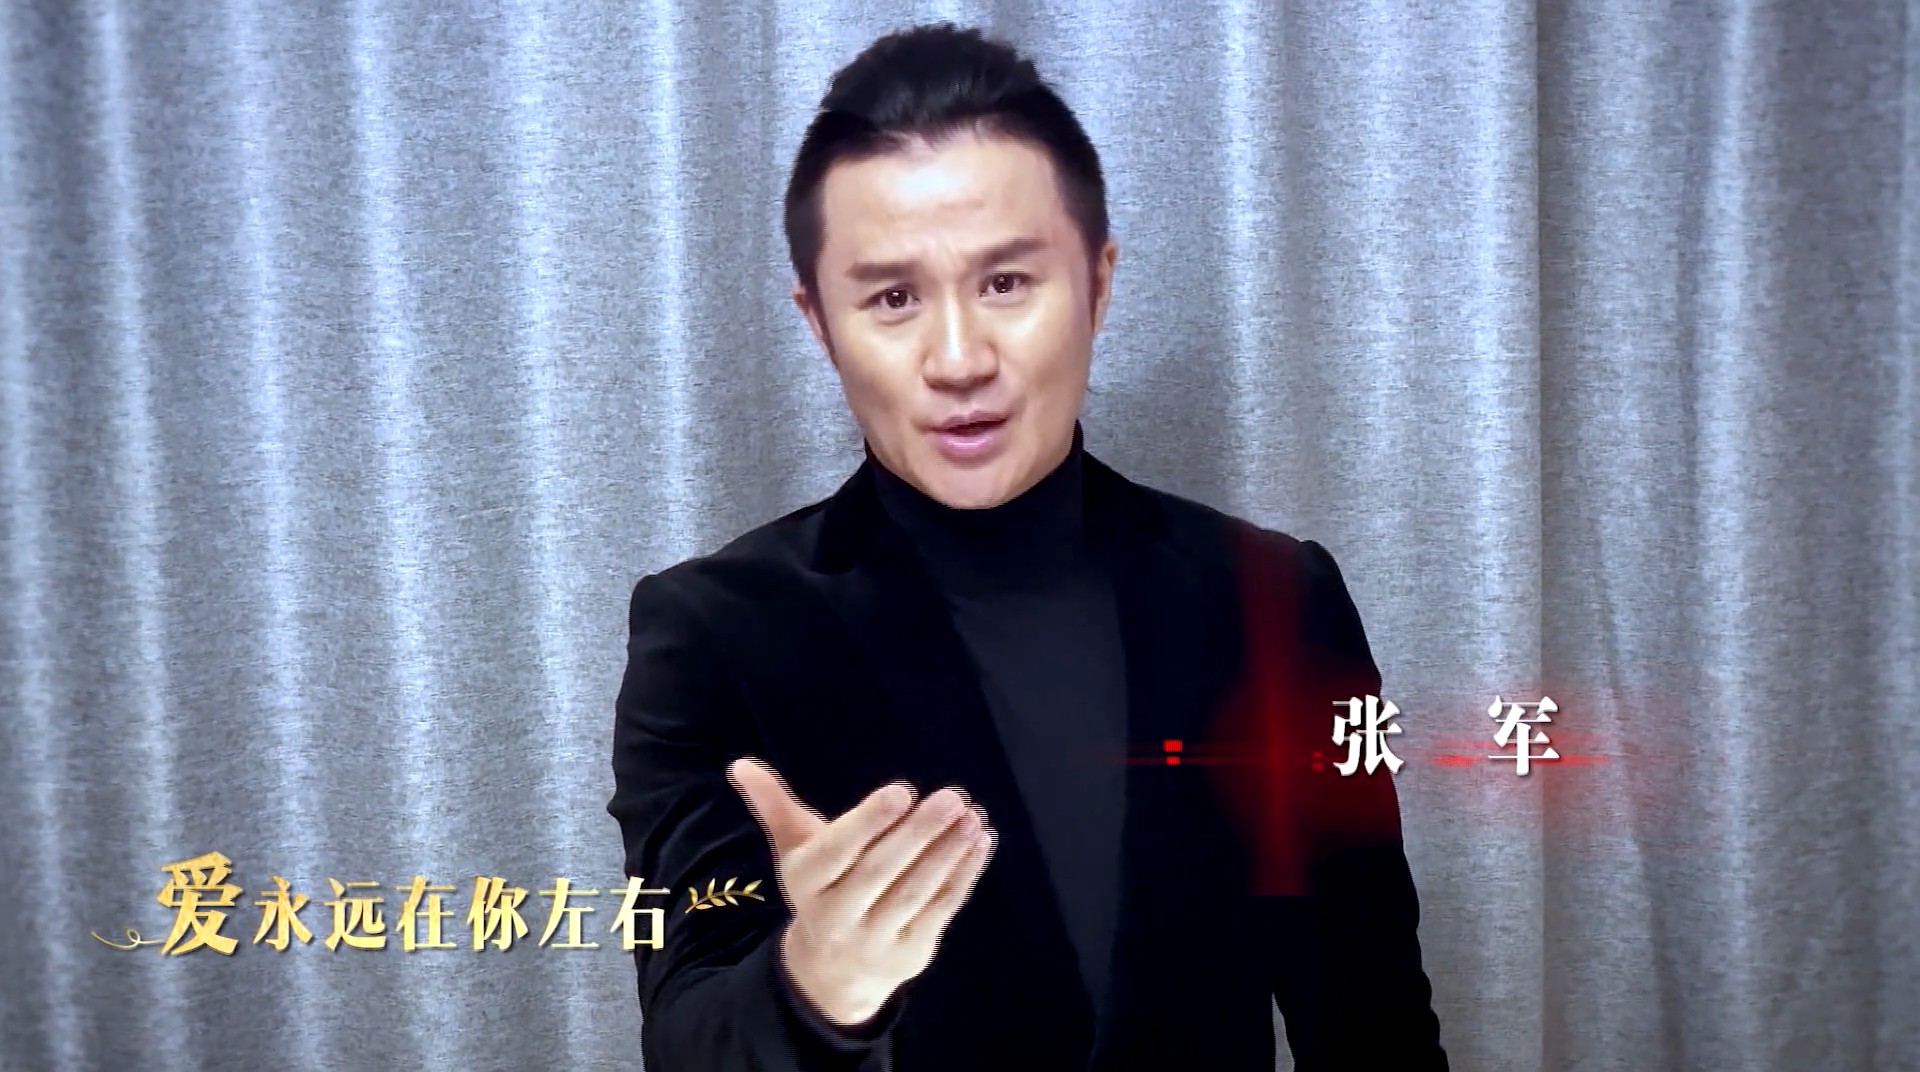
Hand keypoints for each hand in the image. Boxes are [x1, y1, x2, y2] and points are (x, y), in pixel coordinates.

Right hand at [728, 757, 995, 1026]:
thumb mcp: (795, 851)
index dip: (869, 822)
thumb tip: (740, 764)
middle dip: (918, 833)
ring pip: (915, 892)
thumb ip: (773, 806)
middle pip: (880, 872)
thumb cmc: (820, 892)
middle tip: (952, 796)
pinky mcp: (910, 953)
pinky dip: (964, 876)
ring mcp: (875, 939)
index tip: (903, 790)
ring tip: (972, 815)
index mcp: (807, 883)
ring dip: (948, 852)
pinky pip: (940, 911)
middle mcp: (836, 916)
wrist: (829, 976)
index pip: (837, 852)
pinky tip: (981, 840)